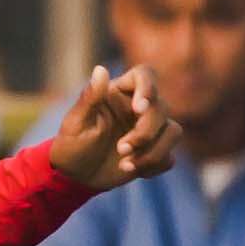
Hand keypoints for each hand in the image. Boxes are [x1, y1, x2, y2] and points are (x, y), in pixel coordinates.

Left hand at [44, 61, 176, 191]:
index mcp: (118, 93)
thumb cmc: (70, 145)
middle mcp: (138, 108)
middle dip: (145, 132)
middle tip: (121, 149)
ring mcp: (149, 130)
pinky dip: (153, 166)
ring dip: (153, 152)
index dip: (148, 88)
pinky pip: (169, 157)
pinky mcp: (154, 152)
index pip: (144, 75)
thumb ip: (89, 98)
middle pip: (162, 108)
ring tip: (125, 165)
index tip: (140, 108)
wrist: (74, 176)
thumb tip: (100, 69)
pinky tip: (131, 170)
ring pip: (173, 131)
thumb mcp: (75, 123)